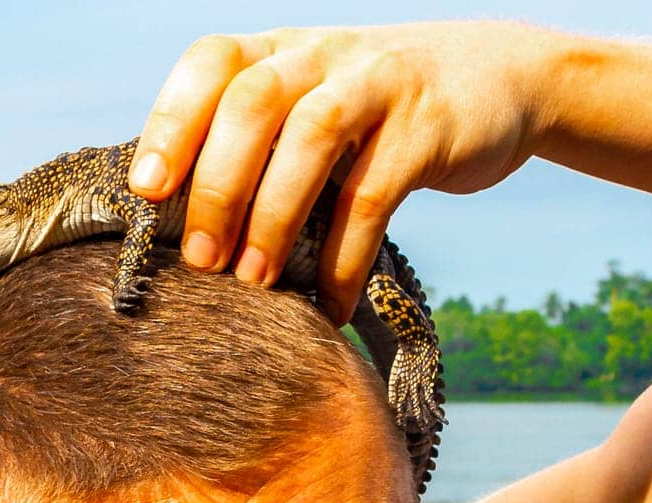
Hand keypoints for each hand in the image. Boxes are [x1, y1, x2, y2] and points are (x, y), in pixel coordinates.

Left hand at [129, 22, 561, 323]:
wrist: (505, 78)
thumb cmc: (380, 115)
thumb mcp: (316, 103)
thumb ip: (258, 143)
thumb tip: (179, 229)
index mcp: (282, 50)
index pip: (212, 63)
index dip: (171, 121)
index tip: (146, 190)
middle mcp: (324, 54)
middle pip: (253, 102)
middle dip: (217, 185)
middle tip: (200, 260)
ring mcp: (380, 82)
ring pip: (313, 136)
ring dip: (274, 216)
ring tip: (255, 282)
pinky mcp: (429, 126)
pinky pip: (376, 194)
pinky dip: (346, 257)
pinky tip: (330, 304)